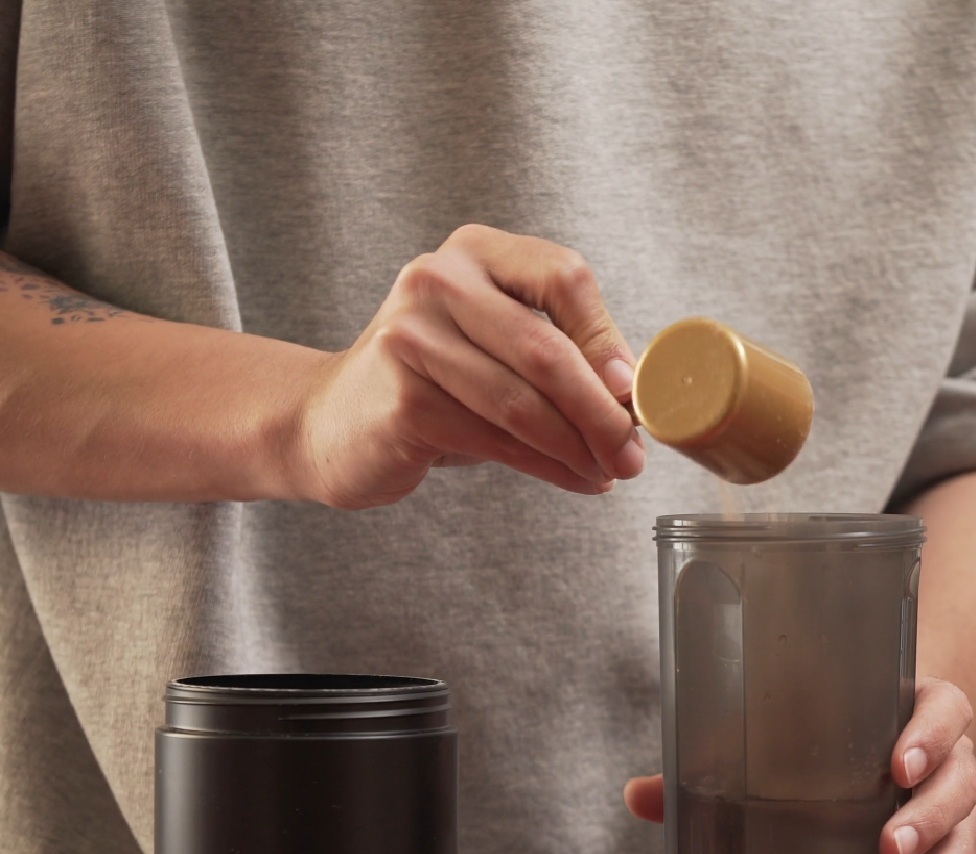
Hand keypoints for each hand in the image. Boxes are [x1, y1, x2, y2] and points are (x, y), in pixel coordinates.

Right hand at [293, 223, 644, 508]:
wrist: (335, 422)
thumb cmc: (437, 383)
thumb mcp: (501, 346)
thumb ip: (563, 351)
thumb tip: (638, 392)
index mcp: (475, 252)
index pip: (564, 277)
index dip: (608, 339)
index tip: (637, 390)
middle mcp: (438, 281)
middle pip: (547, 348)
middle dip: (602, 411)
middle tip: (633, 452)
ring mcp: (412, 337)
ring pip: (524, 402)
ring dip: (578, 447)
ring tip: (608, 469)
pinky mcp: (403, 399)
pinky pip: (497, 440)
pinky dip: (547, 467)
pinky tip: (573, 477)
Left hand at [621, 678, 975, 853]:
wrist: (884, 746)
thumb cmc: (828, 739)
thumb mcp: (785, 736)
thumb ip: (719, 762)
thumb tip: (640, 795)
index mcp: (915, 711)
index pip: (945, 711)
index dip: (930, 736)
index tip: (899, 766)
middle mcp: (948, 761)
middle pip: (961, 783)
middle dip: (929, 819)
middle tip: (888, 848)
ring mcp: (958, 811)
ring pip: (968, 841)